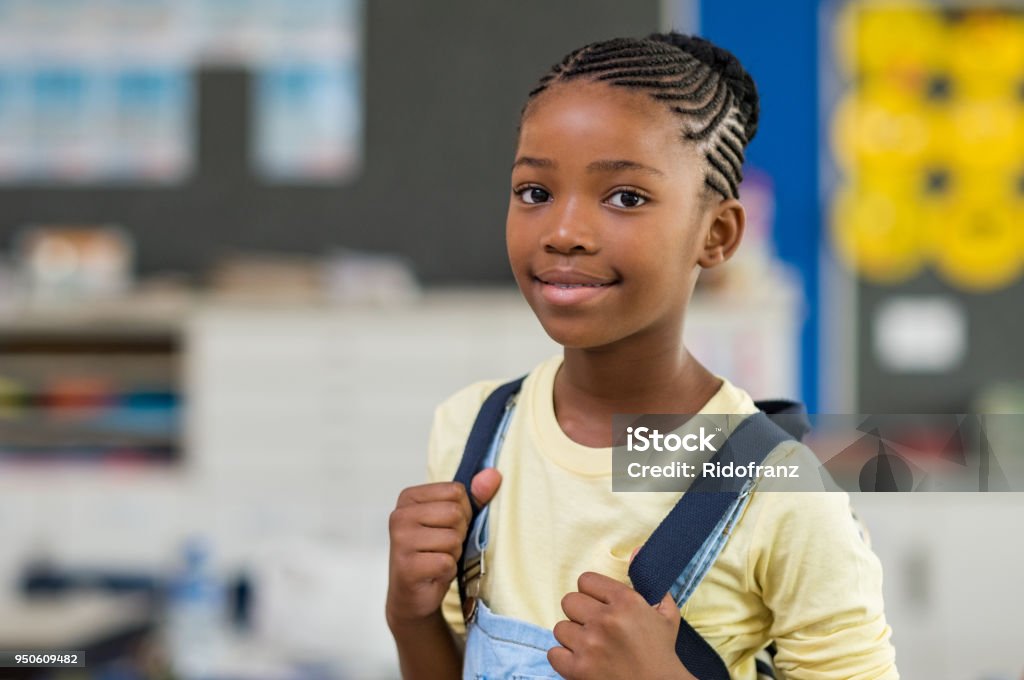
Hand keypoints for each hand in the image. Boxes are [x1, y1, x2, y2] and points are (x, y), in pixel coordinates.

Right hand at [386, 469, 501, 628]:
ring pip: (453, 538)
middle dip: (459, 534)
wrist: (412, 595)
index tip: (447, 527)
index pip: (456, 491)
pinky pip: (447, 562)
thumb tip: (493, 474)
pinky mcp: (407, 566)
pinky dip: (448, 571)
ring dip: (454, 553)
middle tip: (443, 547)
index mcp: (409, 497)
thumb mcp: (454, 521)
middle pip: (455, 513)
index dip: (463, 512)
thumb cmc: (433, 553)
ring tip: (438, 559)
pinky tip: (434, 573)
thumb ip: (474, 496)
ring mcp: (400, 541)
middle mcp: (399, 516)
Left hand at [548, 570, 695, 679]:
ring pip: (560, 628)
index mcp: (625, 602)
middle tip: (594, 628)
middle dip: (580, 615)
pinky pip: (553, 653)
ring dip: (573, 638)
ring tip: (591, 647)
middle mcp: (605, 620)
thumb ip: (648, 582)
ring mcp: (589, 645)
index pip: (585, 580)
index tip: (599, 606)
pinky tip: (581, 661)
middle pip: (569, 602)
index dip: (591, 594)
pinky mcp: (578, 670)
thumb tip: (636, 550)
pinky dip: (564, 659)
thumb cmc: (662, 653)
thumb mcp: (665, 614)